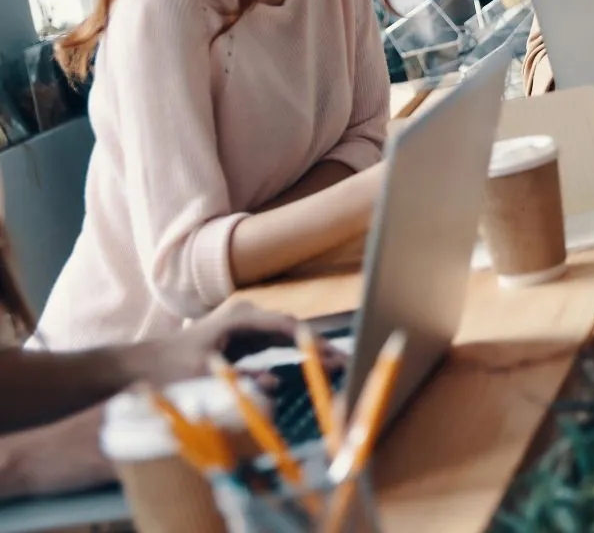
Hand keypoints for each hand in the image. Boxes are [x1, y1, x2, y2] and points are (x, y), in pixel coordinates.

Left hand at [132, 301, 331, 385]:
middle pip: (292, 329)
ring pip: (288, 336)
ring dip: (310, 350)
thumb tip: (276, 384)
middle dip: (319, 346)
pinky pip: (277, 344)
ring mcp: (246, 327)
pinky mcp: (244, 340)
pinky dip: (296, 354)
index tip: (334, 356)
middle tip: (346, 363)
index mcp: (240, 319)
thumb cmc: (168, 368)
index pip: (287, 327)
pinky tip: (313, 365)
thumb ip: (241, 380)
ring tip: (337, 364)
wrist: (140, 364)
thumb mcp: (204, 376)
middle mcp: (247, 317)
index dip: (313, 342)